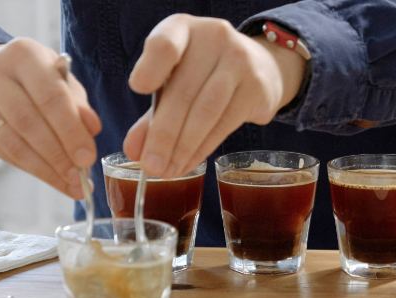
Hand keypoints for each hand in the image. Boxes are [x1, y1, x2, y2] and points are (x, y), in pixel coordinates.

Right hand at [0, 38, 101, 198]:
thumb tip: (92, 128)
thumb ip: (78, 104)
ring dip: (47, 169)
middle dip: (59, 154)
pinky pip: (7, 155)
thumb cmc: (39, 81)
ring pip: (14, 144)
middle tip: (81, 175)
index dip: (70, 130)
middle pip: (28, 122)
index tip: (88, 156)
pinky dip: (35, 171)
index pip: (49, 96)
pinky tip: (57, 180)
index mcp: (23, 55)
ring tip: (72, 184)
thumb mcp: (63, 82)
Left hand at [125, 14, 305, 177]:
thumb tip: (133, 151)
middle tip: (150, 166)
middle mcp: (213, 38)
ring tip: (166, 171)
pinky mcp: (256, 88)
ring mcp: (239, 61)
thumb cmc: (205, 74)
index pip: (165, 43)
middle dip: (162, 135)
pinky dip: (202, 149)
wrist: (261, 66)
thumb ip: (153, 113)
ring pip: (205, 111)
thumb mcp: (175, 81)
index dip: (151, 66)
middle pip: (183, 91)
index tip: (138, 88)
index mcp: (183, 28)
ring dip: (182, 147)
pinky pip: (224, 124)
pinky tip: (188, 163)